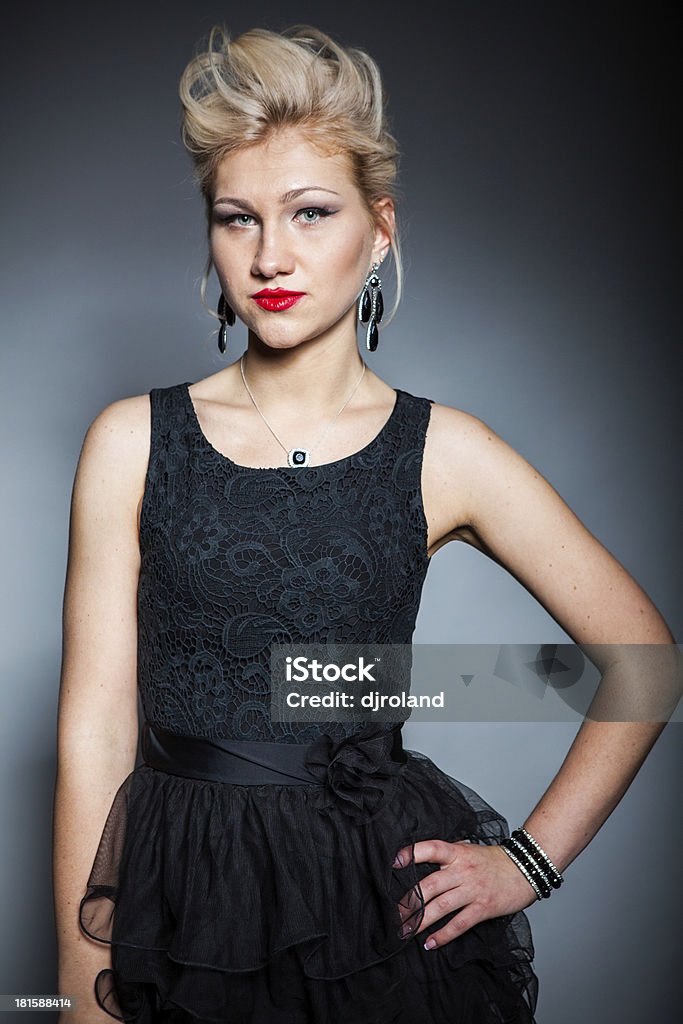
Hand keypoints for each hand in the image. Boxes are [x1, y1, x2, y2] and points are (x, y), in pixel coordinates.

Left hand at [392, 839, 537, 949]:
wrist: (525, 869)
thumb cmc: (495, 860)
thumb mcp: (470, 849)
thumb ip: (450, 853)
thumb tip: (426, 856)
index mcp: (457, 853)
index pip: (431, 848)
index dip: (412, 853)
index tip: (395, 862)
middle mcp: (463, 870)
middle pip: (430, 885)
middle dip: (410, 901)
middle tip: (395, 914)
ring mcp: (472, 890)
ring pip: (441, 906)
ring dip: (421, 921)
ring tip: (406, 931)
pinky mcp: (483, 908)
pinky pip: (459, 924)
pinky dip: (443, 935)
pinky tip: (430, 942)